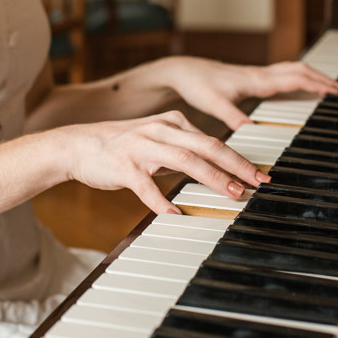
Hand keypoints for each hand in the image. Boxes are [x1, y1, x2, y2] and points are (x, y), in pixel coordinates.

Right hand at [58, 110, 269, 213]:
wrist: (78, 145)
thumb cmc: (121, 146)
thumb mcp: (157, 140)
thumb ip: (184, 150)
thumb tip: (216, 167)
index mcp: (173, 123)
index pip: (213, 140)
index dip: (239, 159)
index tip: (259, 175)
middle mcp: (160, 130)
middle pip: (207, 146)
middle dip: (236, 165)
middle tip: (257, 183)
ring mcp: (141, 147)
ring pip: (184, 160)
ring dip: (212, 178)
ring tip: (232, 194)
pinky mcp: (123, 166)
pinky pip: (146, 186)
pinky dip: (162, 201)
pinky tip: (175, 214)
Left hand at [158, 57, 337, 130]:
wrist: (184, 72)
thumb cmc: (198, 85)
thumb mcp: (214, 104)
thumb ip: (232, 116)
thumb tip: (249, 129)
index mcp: (256, 80)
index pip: (294, 79)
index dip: (316, 84)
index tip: (335, 91)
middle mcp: (260, 75)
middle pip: (299, 71)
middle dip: (322, 79)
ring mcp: (257, 75)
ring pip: (292, 69)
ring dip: (312, 76)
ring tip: (330, 86)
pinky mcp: (252, 78)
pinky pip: (283, 74)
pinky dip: (299, 78)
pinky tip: (302, 85)